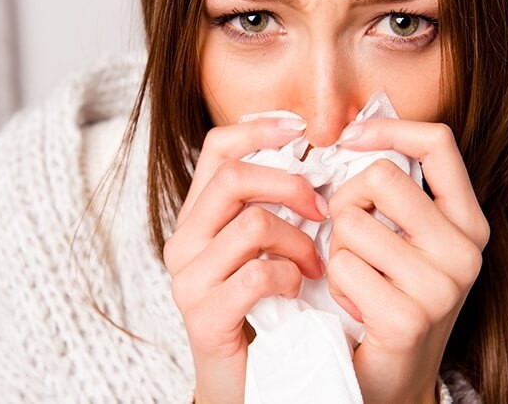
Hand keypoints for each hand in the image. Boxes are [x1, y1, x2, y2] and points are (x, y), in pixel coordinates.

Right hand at [163, 117, 326, 403]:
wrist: (247, 378)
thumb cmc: (264, 306)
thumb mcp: (266, 247)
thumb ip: (274, 206)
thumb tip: (314, 157)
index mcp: (198, 216)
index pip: (217, 149)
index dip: (258, 129)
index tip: (300, 129)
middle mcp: (184, 241)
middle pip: (233, 178)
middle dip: (289, 185)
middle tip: (322, 209)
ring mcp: (189, 279)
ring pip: (253, 225)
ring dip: (299, 242)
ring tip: (316, 264)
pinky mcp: (204, 315)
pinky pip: (259, 274)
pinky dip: (291, 278)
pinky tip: (298, 290)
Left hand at [327, 119, 489, 403]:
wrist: (394, 375)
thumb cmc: (391, 295)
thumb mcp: (407, 240)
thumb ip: (393, 196)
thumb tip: (347, 137)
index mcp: (467, 222)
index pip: (438, 143)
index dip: (389, 128)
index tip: (349, 138)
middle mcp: (464, 250)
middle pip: (381, 177)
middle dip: (347, 200)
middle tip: (348, 232)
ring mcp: (440, 286)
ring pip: (352, 223)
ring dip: (338, 248)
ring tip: (356, 276)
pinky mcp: (408, 317)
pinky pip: (342, 265)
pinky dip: (336, 282)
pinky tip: (355, 304)